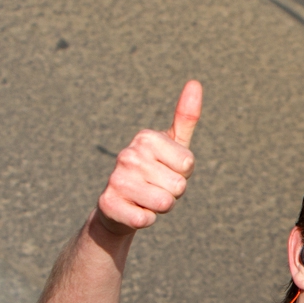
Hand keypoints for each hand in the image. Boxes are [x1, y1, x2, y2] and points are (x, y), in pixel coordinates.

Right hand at [96, 80, 202, 236]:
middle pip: (179, 186)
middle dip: (173, 193)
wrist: (120, 205)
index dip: (183, 173)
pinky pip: (145, 219)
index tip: (167, 170)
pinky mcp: (108, 204)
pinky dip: (146, 220)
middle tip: (156, 187)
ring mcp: (116, 179)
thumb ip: (185, 117)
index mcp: (146, 138)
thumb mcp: (174, 145)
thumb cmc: (155, 172)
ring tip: (146, 198)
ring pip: (164, 203)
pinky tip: (134, 211)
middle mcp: (128, 155)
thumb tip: (195, 83)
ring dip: (160, 207)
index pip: (188, 164)